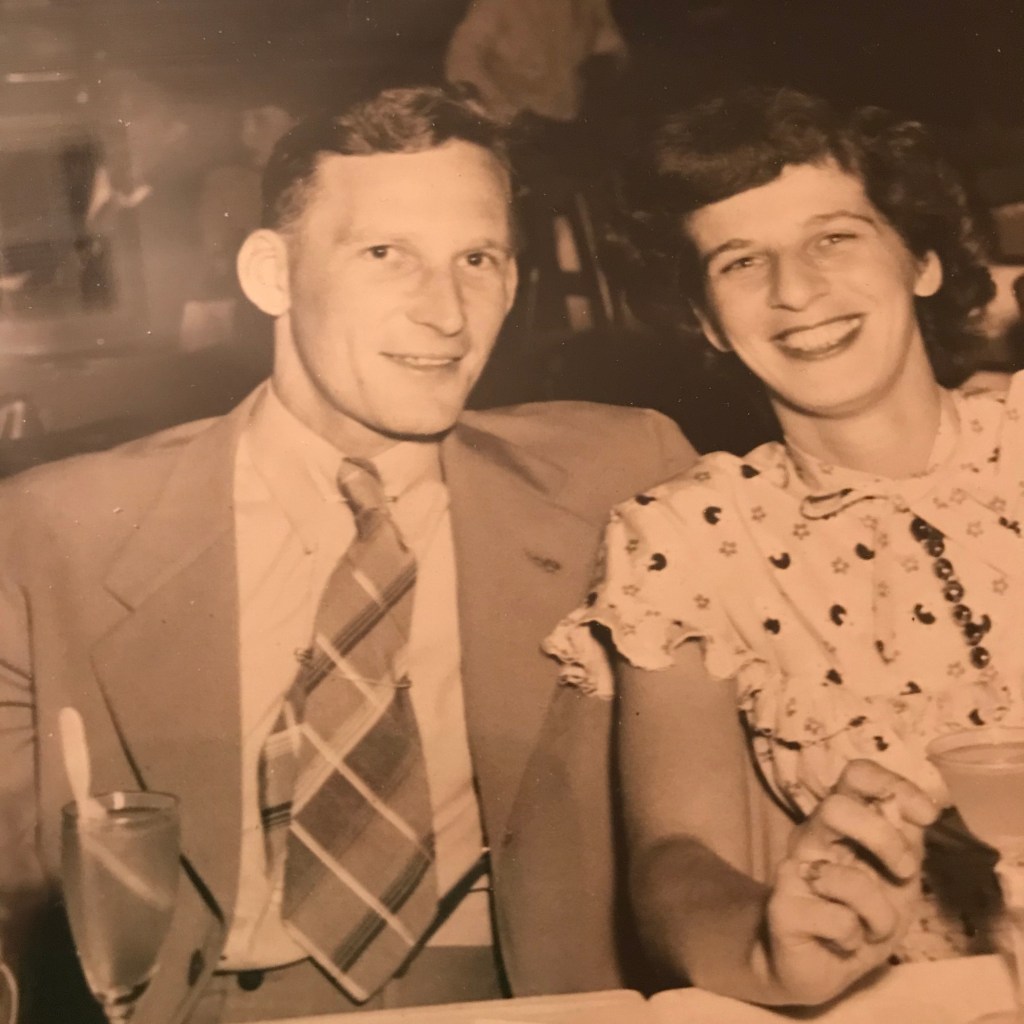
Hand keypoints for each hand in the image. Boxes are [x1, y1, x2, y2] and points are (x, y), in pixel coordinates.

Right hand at [763, 759, 937, 1004]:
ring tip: (872, 929)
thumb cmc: (864, 916)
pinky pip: (839, 921)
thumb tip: (917, 811)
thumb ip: (906, 844)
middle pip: (836, 806)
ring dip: (878, 912)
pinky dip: (854, 940)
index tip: (925, 814)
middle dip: (882, 839)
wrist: (819, 966)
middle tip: (904, 872)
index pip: (856, 775)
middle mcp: (812, 836)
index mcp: (843, 822)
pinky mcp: (781, 908)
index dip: (892, 784)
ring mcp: (792, 870)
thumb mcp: (900, 881)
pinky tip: (842, 942)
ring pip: (842, 876)